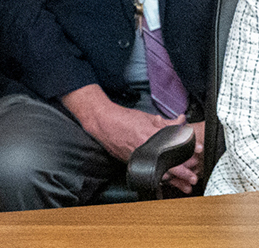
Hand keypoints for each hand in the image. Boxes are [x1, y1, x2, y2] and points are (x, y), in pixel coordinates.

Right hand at [61, 84, 204, 190]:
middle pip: (167, 162)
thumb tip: (182, 121)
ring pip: (158, 171)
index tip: (199, 149)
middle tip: (193, 177)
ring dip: (173, 180)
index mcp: (149, 134)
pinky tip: (167, 183)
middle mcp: (144, 147)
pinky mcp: (131, 161)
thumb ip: (166, 122)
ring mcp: (137, 156)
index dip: (188, 147)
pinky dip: (159, 178)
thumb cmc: (123, 118)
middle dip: (182, 171)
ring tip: (184, 186)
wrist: (102, 122)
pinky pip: (148, 172)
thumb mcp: (146, 117)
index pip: (173, 142)